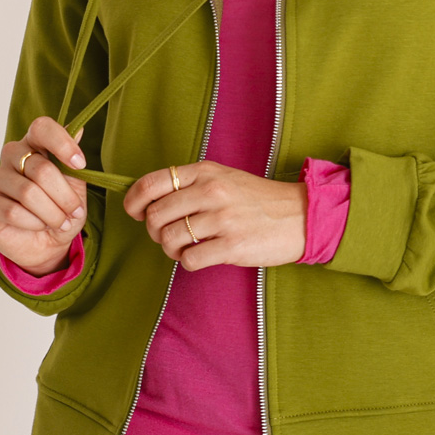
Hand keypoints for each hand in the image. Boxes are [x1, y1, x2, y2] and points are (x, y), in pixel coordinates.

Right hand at [0, 117, 88, 275]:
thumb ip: (73, 162)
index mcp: (35, 144)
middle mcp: (12, 155)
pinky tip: (39, 225)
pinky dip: (33, 222)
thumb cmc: (61, 209)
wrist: (47, 242)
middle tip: (75, 212)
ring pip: (28, 192)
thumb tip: (79, 129)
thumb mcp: (75, 186)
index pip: (42, 128)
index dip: (62, 143)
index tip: (80, 164)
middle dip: (64, 196)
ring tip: (61, 223)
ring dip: (51, 213)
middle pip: (41, 169)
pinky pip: (12, 211)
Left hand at [124, 161, 305, 269]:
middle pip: (155, 216)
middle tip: (172, 235)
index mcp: (206, 172)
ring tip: (189, 247)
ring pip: (169, 239)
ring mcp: (223, 218)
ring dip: (172, 249)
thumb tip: (148, 203)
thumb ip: (190, 185)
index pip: (152, 183)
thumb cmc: (258, 201)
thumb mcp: (224, 178)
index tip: (135, 212)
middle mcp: (212, 191)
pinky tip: (203, 256)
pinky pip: (189, 260)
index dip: (134, 201)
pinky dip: (189, 262)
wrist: (300, 216)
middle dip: (156, 231)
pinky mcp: (232, 245)